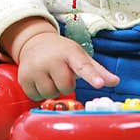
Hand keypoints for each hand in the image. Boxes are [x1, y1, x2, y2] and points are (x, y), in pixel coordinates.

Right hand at [1, 17, 119, 100]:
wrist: (34, 43)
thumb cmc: (62, 52)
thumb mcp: (80, 56)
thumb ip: (97, 70)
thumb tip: (115, 82)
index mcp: (70, 53)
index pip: (83, 66)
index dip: (92, 76)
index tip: (100, 84)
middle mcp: (52, 59)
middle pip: (66, 87)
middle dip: (66, 85)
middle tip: (62, 73)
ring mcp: (36, 68)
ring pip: (51, 94)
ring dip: (53, 90)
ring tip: (50, 76)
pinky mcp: (24, 78)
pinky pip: (37, 97)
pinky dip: (40, 92)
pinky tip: (40, 80)